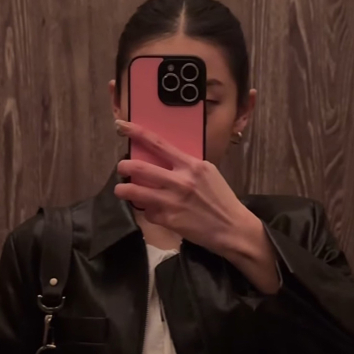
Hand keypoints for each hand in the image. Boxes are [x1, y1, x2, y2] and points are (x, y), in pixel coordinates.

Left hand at [114, 120, 279, 293]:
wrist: (232, 228)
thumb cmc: (221, 199)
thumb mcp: (208, 173)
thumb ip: (186, 166)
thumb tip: (163, 160)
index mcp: (191, 165)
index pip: (158, 143)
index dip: (137, 133)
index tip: (121, 125)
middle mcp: (180, 181)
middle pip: (140, 168)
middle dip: (124, 166)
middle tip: (121, 168)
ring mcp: (172, 201)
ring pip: (135, 192)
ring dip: (123, 190)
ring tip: (121, 190)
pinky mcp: (168, 220)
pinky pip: (147, 212)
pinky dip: (147, 210)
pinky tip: (152, 211)